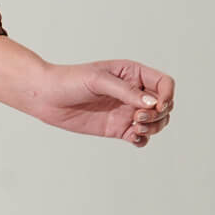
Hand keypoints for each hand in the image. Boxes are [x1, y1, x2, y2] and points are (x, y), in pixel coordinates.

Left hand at [31, 60, 175, 145]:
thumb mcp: (98, 80)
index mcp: (133, 74)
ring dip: (153, 128)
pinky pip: (139, 137)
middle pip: (164, 105)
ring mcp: (126, 111)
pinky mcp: (117, 128)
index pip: (164, 83)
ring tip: (135, 128)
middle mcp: (133, 93)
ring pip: (156, 123)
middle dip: (159, 114)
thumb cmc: (70, 80)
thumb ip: (126, 92)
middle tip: (137, 117)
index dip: (167, 95)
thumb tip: (152, 104)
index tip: (157, 106)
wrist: (46, 96)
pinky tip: (132, 137)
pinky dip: (142, 140)